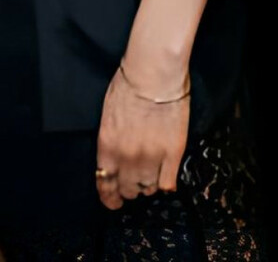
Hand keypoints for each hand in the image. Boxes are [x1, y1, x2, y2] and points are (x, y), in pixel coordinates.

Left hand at [94, 62, 188, 209]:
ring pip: (148, 188)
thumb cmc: (128, 87)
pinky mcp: (172, 154)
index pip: (105, 182)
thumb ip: (110, 142)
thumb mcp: (107, 117)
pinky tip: (165, 177)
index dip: (108, 196)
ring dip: (147, 185)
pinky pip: (168, 182)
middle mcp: (127, 157)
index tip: (112, 201)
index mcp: (107, 147)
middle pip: (127, 188)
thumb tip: (114, 157)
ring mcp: (151, 158)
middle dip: (129, 188)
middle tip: (133, 184)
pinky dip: (166, 183)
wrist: (153, 77)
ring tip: (149, 178)